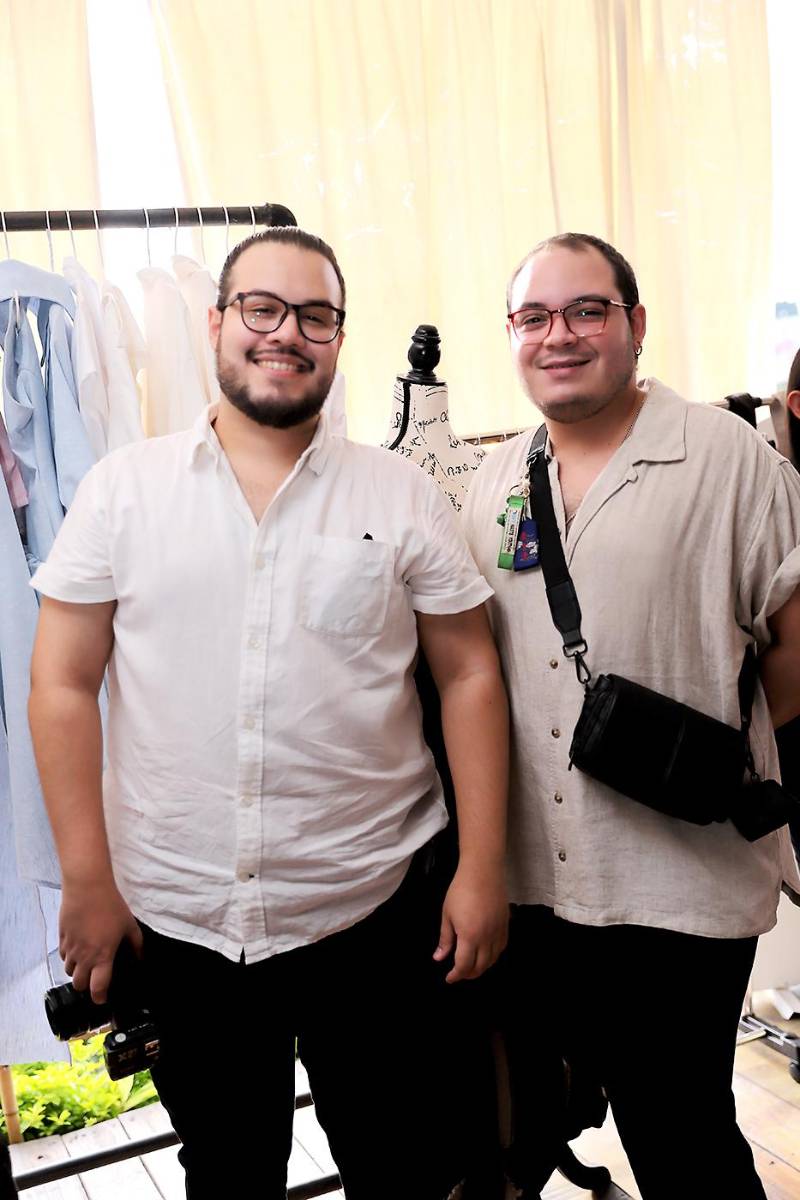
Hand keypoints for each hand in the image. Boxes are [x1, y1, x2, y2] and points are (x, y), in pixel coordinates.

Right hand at [59, 881, 142, 1003]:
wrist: (87, 888)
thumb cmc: (111, 906)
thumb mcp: (130, 926)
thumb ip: (136, 945)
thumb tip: (140, 958)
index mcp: (102, 956)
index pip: (97, 988)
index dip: (100, 997)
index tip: (103, 997)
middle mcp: (84, 957)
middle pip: (79, 985)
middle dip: (87, 985)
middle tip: (95, 978)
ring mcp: (71, 948)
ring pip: (68, 971)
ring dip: (77, 971)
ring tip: (87, 962)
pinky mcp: (62, 938)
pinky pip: (63, 955)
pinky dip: (70, 957)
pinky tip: (79, 947)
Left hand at [433, 863, 508, 982]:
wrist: (483, 872)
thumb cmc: (461, 890)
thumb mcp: (447, 915)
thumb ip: (445, 939)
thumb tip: (439, 958)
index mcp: (470, 937)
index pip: (464, 966)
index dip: (456, 975)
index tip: (449, 978)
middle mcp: (487, 938)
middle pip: (480, 966)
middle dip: (468, 974)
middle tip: (459, 973)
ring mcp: (498, 932)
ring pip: (493, 959)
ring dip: (482, 967)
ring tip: (471, 966)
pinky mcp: (506, 925)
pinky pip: (502, 948)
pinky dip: (494, 956)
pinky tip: (487, 954)